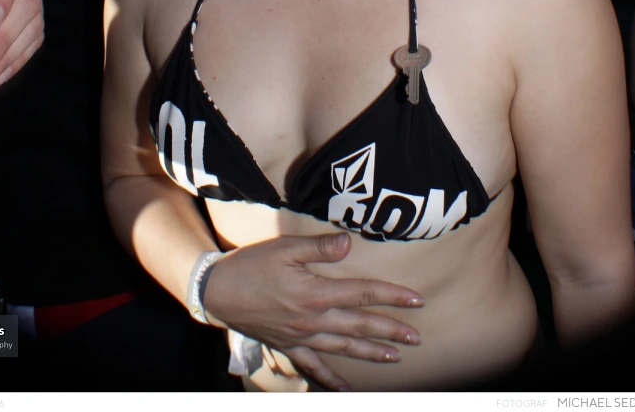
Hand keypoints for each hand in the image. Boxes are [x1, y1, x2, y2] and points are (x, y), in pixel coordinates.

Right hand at [203, 232, 422, 391]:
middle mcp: (312, 321)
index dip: (390, 296)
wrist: (218, 291)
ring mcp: (301, 338)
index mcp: (314, 294)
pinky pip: (314, 368)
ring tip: (395, 357)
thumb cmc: (252, 265)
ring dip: (371, 353)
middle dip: (390, 331)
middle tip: (416, 337)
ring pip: (343, 349)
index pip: (362, 294)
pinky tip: (345, 391)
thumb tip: (349, 244)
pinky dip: (331, 381)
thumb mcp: (284, 248)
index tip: (416, 300)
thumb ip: (318, 247)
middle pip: (359, 327)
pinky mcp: (288, 346)